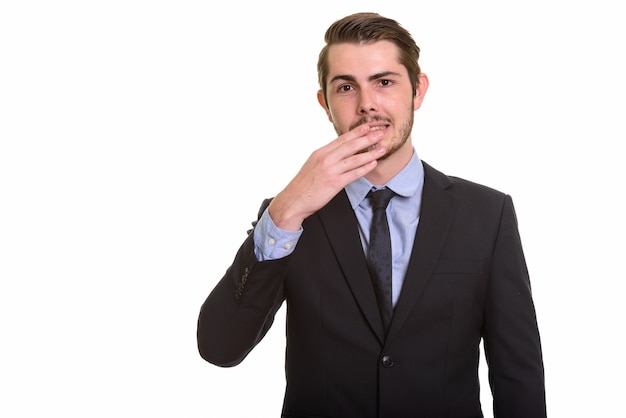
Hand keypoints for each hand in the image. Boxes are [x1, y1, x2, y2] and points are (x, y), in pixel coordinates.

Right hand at [268, 124, 385, 230]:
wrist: (294, 200)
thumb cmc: (303, 185)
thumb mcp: (313, 164)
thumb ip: (326, 157)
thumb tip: (340, 152)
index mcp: (320, 152)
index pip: (342, 139)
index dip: (357, 132)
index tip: (368, 126)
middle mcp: (326, 159)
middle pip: (351, 145)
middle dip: (368, 138)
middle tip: (380, 132)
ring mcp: (331, 170)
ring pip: (355, 158)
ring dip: (371, 153)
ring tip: (382, 148)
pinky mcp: (335, 183)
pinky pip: (354, 174)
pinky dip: (365, 168)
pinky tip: (373, 164)